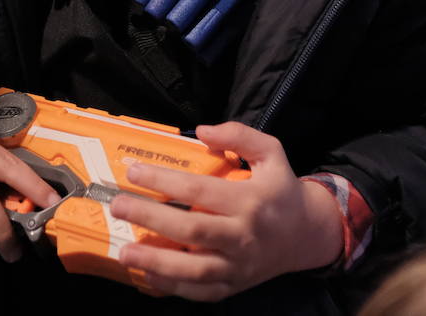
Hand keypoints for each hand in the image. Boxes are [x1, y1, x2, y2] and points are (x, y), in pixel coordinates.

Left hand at [111, 122, 341, 301]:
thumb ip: (240, 135)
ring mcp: (239, 266)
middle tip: (118, 205)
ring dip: (156, 262)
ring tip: (125, 250)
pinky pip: (200, 292)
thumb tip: (202, 132)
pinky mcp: (234, 286)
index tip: (134, 172)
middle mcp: (244, 236)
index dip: (164, 181)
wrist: (307, 235)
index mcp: (251, 201)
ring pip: (194, 269)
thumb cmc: (281, 191)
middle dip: (150, 217)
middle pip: (192, 229)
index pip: (200, 190)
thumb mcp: (271, 153)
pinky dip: (173, 287)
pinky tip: (147, 276)